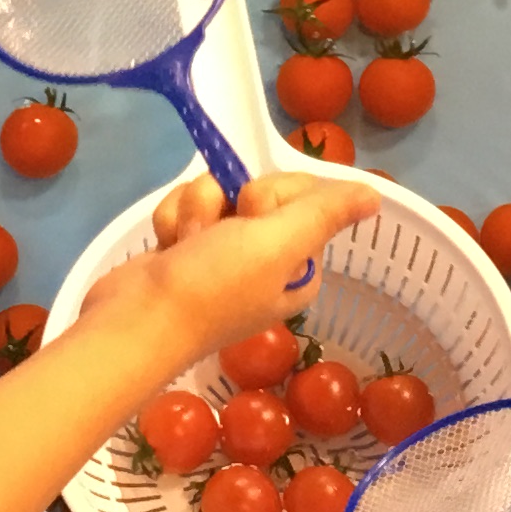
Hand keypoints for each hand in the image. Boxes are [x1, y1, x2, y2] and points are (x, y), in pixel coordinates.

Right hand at [100, 170, 379, 356]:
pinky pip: (185, 208)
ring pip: (216, 193)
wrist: (135, 320)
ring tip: (185, 246)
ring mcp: (220, 256)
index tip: (255, 212)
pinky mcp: (183, 250)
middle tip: (220, 233)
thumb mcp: (279, 244)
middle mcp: (265, 261)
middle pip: (257, 190)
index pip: (303, 196)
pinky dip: (172, 222)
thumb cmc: (213, 286)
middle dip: (229, 200)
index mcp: (298, 265)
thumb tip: (375, 196)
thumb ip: (326, 214)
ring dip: (195, 210)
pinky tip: (166, 247)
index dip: (274, 194)